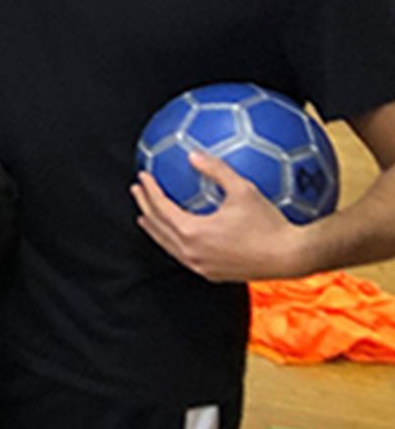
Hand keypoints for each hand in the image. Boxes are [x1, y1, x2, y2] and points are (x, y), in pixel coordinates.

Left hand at [132, 152, 309, 280]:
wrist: (290, 257)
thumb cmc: (269, 224)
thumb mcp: (243, 190)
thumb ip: (216, 170)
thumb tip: (194, 155)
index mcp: (192, 232)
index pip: (160, 208)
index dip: (149, 190)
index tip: (142, 177)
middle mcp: (190, 252)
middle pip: (156, 227)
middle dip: (144, 207)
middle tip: (138, 191)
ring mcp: (199, 266)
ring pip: (166, 245)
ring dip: (153, 227)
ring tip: (146, 215)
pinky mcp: (210, 274)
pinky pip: (181, 256)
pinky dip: (170, 242)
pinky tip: (175, 236)